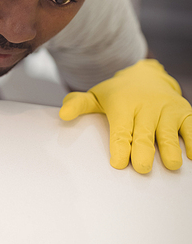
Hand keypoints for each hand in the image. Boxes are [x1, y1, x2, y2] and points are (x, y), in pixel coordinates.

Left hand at [59, 59, 191, 172]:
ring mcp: (167, 109)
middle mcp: (146, 106)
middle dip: (144, 150)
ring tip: (171, 165)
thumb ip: (79, 105)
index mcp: (124, 104)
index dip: (120, 146)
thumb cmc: (119, 94)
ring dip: (170, 148)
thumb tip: (63, 114)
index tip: (119, 163)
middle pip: (144, 133)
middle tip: (142, 168)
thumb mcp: (98, 97)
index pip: (121, 129)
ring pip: (169, 132)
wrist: (147, 75)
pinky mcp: (185, 112)